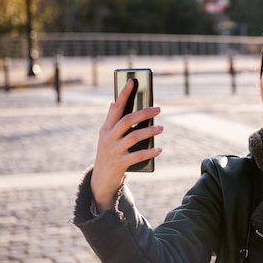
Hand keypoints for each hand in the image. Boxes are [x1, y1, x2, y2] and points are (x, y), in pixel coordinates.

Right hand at [91, 79, 163, 210]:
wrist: (101, 181)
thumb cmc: (108, 154)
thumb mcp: (106, 137)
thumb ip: (111, 120)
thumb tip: (112, 101)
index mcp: (106, 129)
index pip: (115, 107)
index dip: (124, 94)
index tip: (133, 81)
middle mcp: (108, 138)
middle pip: (127, 120)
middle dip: (143, 113)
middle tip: (158, 109)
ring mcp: (113, 151)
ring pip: (133, 137)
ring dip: (149, 131)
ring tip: (161, 128)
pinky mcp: (119, 164)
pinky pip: (137, 155)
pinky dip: (149, 152)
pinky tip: (159, 149)